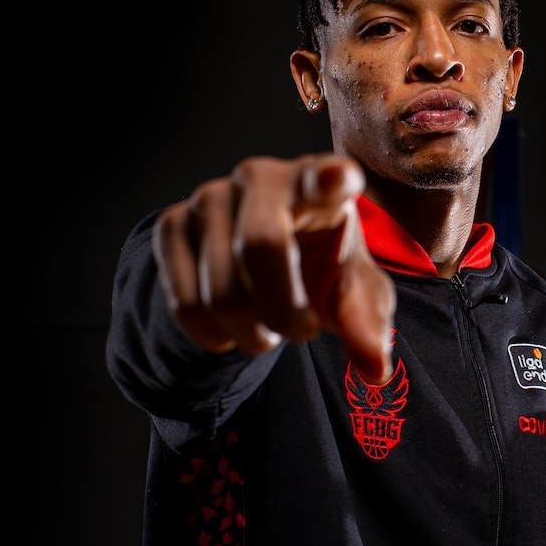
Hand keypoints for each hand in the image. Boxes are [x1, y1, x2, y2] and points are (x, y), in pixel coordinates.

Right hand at [152, 154, 395, 381]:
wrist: (263, 264)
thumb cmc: (321, 267)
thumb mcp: (353, 293)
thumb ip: (367, 323)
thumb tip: (374, 370)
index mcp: (319, 184)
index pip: (325, 175)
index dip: (329, 178)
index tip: (339, 178)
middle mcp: (260, 177)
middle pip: (260, 246)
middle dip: (282, 311)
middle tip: (301, 332)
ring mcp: (209, 197)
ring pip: (221, 290)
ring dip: (251, 333)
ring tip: (267, 325)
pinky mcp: (172, 224)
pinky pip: (186, 304)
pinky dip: (215, 335)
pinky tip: (233, 325)